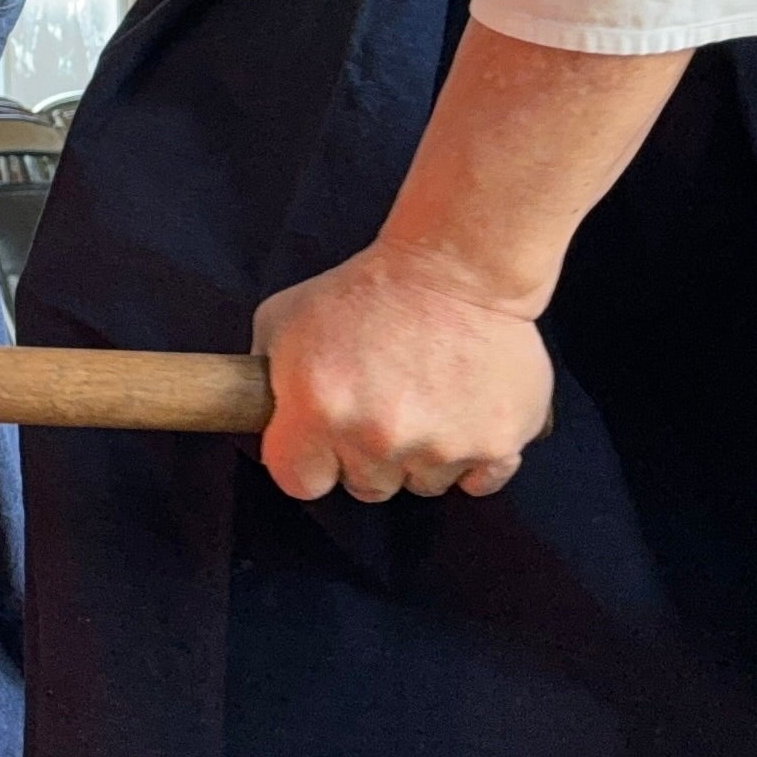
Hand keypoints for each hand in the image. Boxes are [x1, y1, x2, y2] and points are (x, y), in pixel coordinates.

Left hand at [247, 243, 553, 502]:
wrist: (456, 268)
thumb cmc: (367, 291)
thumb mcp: (284, 319)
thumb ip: (265, 378)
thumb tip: (258, 414)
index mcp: (318, 411)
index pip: (299, 482)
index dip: (307, 462)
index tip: (319, 443)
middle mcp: (378, 437)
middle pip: (365, 488)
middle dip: (366, 456)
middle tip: (379, 408)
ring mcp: (441, 445)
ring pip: (421, 484)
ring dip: (420, 455)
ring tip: (425, 400)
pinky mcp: (497, 442)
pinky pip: (479, 482)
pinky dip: (473, 459)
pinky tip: (461, 418)